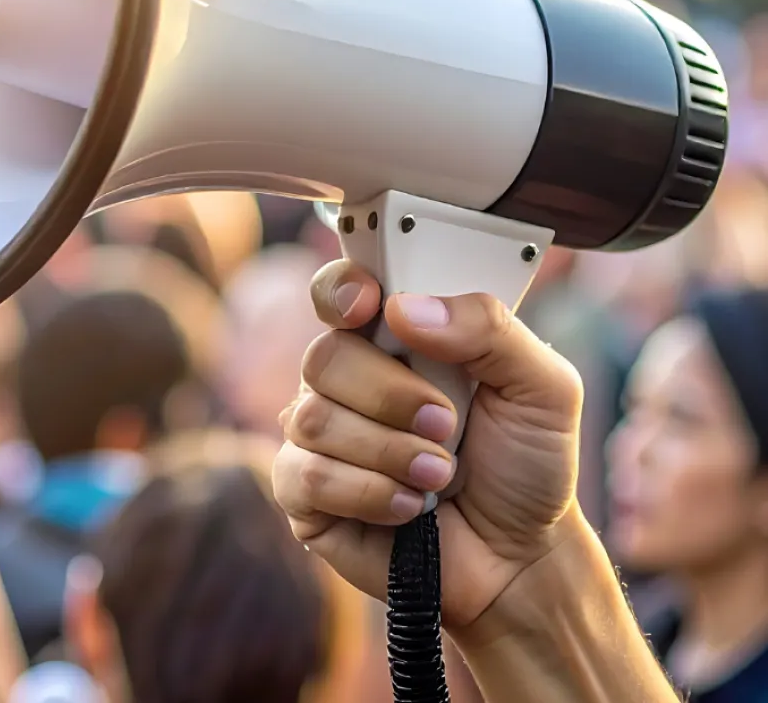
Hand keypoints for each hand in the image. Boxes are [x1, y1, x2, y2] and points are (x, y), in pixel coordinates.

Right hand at [271, 259, 584, 631]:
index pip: (339, 291)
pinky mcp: (305, 494)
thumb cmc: (526, 465)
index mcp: (395, 340)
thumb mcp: (543, 387)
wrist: (521, 558)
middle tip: (446, 426)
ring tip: (440, 477)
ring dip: (391, 453)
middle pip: (323, 356)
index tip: (369, 305)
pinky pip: (306, 475)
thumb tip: (405, 308)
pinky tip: (408, 507)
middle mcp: (348, 382)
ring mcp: (321, 437)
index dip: (341, 289)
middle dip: (391, 397)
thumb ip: (489, 328)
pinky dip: (369, 493)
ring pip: (314, 418)